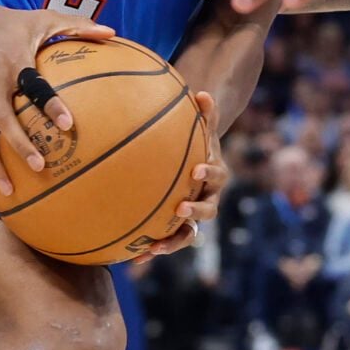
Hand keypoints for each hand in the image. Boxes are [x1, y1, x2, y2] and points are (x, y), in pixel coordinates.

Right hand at [0, 6, 114, 197]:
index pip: (33, 85)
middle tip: (40, 166)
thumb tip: (112, 33)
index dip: (49, 104)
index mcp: (14, 62)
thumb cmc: (15, 24)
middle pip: (4, 120)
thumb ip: (78, 25)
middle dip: (19, 145)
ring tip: (7, 191)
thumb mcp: (45, 17)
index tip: (67, 124)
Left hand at [135, 92, 223, 259]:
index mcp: (215, 176)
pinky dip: (151, 250)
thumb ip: (205, 113)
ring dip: (173, 241)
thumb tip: (203, 92)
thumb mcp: (201, 129)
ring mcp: (193, 218)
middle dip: (195, 213)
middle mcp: (207, 200)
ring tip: (157, 247)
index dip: (209, 173)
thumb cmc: (197, 144)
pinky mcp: (177, 229)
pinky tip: (132, 257)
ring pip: (188, 234)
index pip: (217, 175)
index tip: (196, 170)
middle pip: (208, 211)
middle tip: (181, 209)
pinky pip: (166, 241)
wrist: (195, 166)